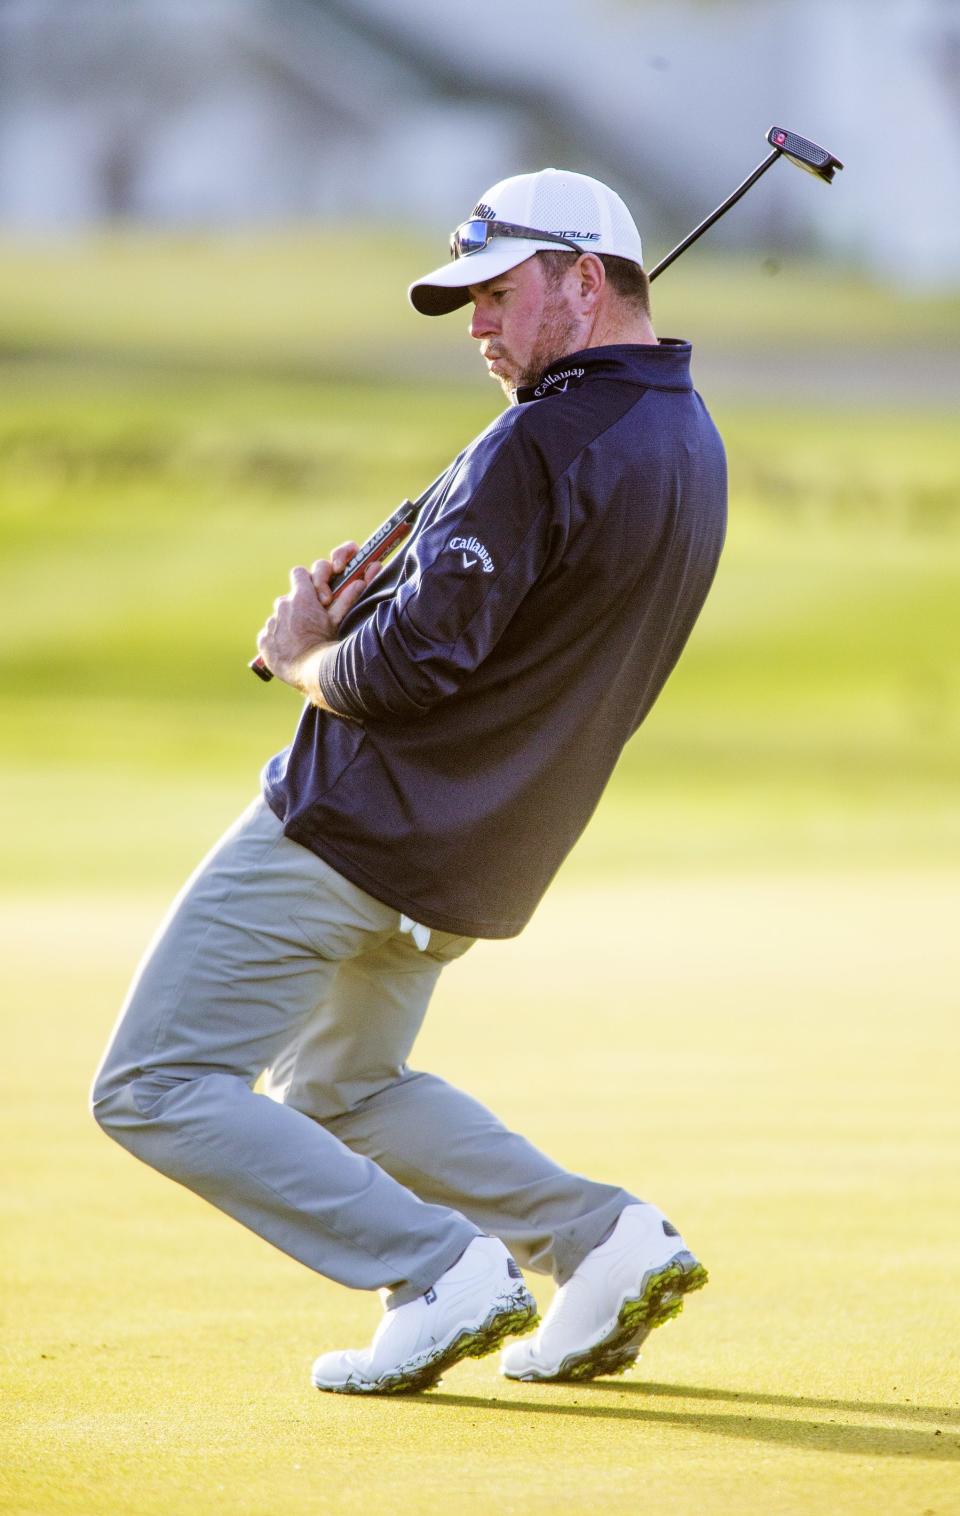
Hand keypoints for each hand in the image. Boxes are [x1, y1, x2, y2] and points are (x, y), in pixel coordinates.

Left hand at [256, 541, 380, 692]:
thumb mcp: (338, 619)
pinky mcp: (263, 640)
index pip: (299, 573)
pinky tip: (289, 649)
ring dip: (287, 624)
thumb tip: (359, 582)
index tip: (313, 592)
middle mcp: (283, 605)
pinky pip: (270, 634)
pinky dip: (277, 639)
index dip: (306, 581)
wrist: (310, 671)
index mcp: (301, 596)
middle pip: (288, 598)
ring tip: (300, 639)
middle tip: (310, 622)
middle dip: (297, 606)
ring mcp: (271, 623)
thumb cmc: (327, 643)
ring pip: (279, 617)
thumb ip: (346, 598)